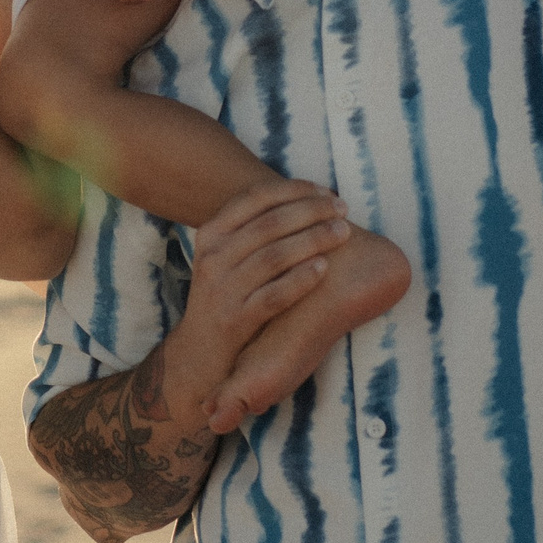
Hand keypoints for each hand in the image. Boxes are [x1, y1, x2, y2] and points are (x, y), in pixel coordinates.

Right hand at [167, 178, 350, 409]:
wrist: (199, 352)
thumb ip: (254, 230)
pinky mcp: (236, 320)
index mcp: (211, 234)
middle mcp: (213, 258)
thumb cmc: (227, 295)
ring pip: (275, 256)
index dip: (295, 190)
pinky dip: (301, 279)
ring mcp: (223, 290)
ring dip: (314, 240)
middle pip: (270, 223)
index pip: (255, 198)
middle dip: (312, 211)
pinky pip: (274, 296)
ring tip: (343, 233)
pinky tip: (324, 268)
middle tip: (343, 209)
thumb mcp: (225, 256)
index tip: (326, 191)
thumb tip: (304, 198)